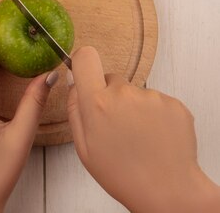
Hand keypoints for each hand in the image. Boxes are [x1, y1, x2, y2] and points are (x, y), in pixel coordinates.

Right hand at [67, 46, 219, 211]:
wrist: (166, 190)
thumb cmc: (122, 174)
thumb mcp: (82, 146)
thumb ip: (74, 108)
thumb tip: (74, 83)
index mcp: (96, 103)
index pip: (86, 57)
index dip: (83, 63)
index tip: (84, 72)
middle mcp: (123, 94)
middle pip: (111, 79)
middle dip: (109, 96)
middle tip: (114, 125)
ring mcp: (151, 97)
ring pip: (135, 93)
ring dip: (133, 109)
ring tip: (137, 137)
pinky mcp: (173, 103)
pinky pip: (156, 101)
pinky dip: (154, 116)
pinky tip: (153, 137)